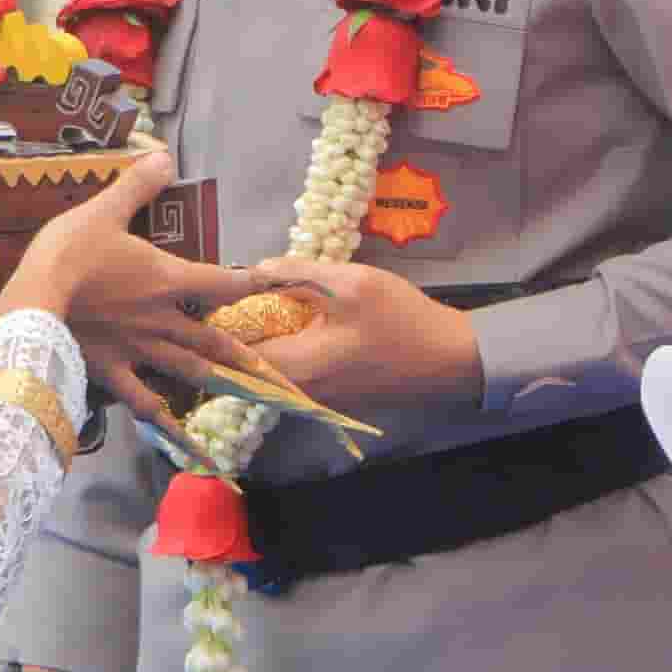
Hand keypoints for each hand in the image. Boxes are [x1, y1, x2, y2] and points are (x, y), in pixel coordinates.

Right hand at [0, 150, 279, 439]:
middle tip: (274, 367)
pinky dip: (162, 416)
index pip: (222, 281)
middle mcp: (162, 320)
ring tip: (242, 392)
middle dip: (244, 351)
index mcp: (167, 280)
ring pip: (188, 369)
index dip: (251, 282)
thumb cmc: (68, 253)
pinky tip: (177, 431)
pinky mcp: (111, 370)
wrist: (33, 302)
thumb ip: (137, 184)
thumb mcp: (103, 209)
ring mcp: (138, 349)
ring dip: (217, 380)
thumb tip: (164, 154)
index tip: (273, 286)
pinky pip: (142, 400)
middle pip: (213, 336)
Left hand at [245, 257, 487, 419]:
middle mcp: (297, 392)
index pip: (233, 352)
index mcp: (296, 366)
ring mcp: (314, 400)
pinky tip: (298, 325)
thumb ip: (296, 274)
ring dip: (263, 342)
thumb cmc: (401, 320)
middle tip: (242, 297)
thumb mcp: (350, 283)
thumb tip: (253, 271)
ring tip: (267, 307)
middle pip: (248, 365)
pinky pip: (292, 375)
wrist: (450, 361)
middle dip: (239, 332)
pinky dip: (285, 351)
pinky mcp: (329, 399)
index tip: (221, 295)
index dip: (222, 322)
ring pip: (269, 371)